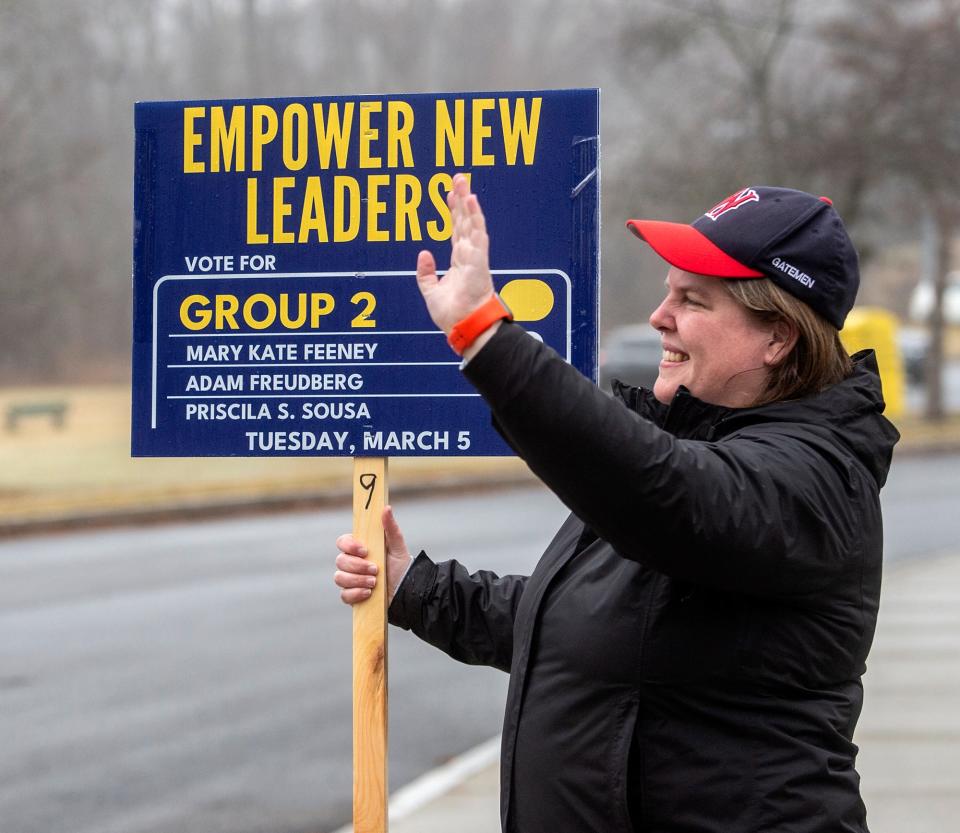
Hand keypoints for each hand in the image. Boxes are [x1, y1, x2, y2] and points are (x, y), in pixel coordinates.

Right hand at [333, 505, 411, 604]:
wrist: (405, 591)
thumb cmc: (400, 567)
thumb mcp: (398, 547)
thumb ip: (391, 528)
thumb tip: (386, 508)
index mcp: (359, 548)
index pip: (342, 542)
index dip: (349, 546)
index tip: (365, 551)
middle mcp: (352, 563)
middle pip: (340, 561)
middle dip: (357, 566)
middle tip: (375, 569)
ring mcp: (350, 579)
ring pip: (340, 578)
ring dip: (357, 580)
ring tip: (374, 582)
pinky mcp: (351, 595)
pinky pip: (344, 595)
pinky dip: (356, 594)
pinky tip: (369, 593)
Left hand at [416, 173, 495, 334]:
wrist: (463, 328)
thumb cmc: (452, 315)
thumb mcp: (431, 291)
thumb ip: (426, 273)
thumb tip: (423, 253)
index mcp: (460, 262)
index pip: (457, 230)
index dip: (453, 211)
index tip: (448, 194)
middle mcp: (469, 256)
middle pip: (464, 221)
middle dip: (461, 199)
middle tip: (458, 177)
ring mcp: (475, 257)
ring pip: (471, 223)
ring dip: (468, 202)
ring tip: (463, 182)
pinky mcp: (479, 261)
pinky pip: (478, 235)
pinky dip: (475, 217)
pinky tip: (471, 201)